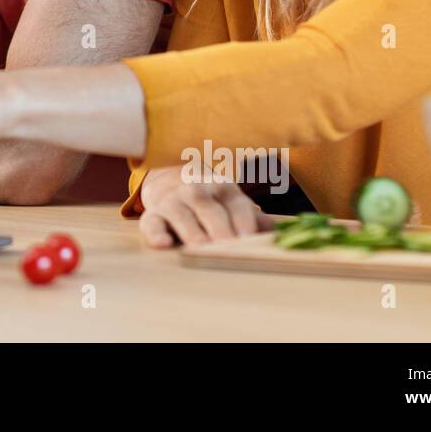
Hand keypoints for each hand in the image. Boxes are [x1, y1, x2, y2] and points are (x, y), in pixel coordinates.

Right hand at [137, 166, 271, 248]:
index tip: (248, 237)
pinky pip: (151, 223)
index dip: (243, 219)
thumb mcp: (233, 204)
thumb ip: (253, 219)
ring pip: (181, 214)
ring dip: (191, 231)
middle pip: (208, 208)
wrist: (171, 184)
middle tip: (228, 247)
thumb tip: (278, 232)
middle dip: (218, 227)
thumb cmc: (212, 203)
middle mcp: (196, 191)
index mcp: (223, 188)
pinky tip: (163, 243)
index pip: (235, 202)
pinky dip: (156, 233)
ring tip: (201, 248)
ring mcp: (173, 201)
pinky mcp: (153, 214)